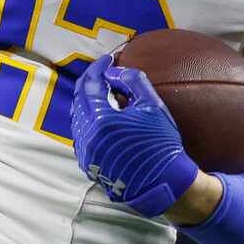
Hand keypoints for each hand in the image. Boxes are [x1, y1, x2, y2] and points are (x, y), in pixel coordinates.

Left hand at [68, 53, 200, 218]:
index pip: (89, 84)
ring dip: (88, 103)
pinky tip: (104, 119)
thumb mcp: (153, 105)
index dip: (98, 68)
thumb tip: (114, 72)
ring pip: (78, 119)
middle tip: (104, 74)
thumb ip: (132, 81)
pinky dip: (89, 122)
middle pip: (78, 100)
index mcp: (100, 120)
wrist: (165, 183)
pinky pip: (82, 136)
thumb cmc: (162, 143)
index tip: (109, 60)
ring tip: (105, 95)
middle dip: (90, 83)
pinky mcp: (90, 165)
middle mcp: (88, 136)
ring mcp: (86, 152)